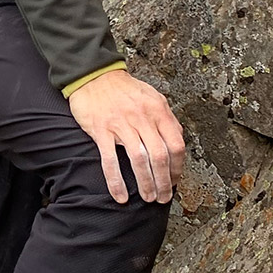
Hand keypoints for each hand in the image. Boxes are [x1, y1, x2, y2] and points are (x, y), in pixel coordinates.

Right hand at [67, 69, 183, 204]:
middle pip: (159, 156)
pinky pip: (110, 160)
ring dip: (146, 183)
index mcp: (157, 111)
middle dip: (164, 181)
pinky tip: (120, 195)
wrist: (94, 75)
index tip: (175, 179)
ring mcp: (121, 124)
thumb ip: (166, 117)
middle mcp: (142, 118)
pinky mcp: (101, 130)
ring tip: (148, 198)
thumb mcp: (152, 97)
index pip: (175, 144)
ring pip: (139, 160)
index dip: (177, 166)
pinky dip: (116, 181)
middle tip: (164, 196)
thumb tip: (178, 137)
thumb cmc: (123, 89)